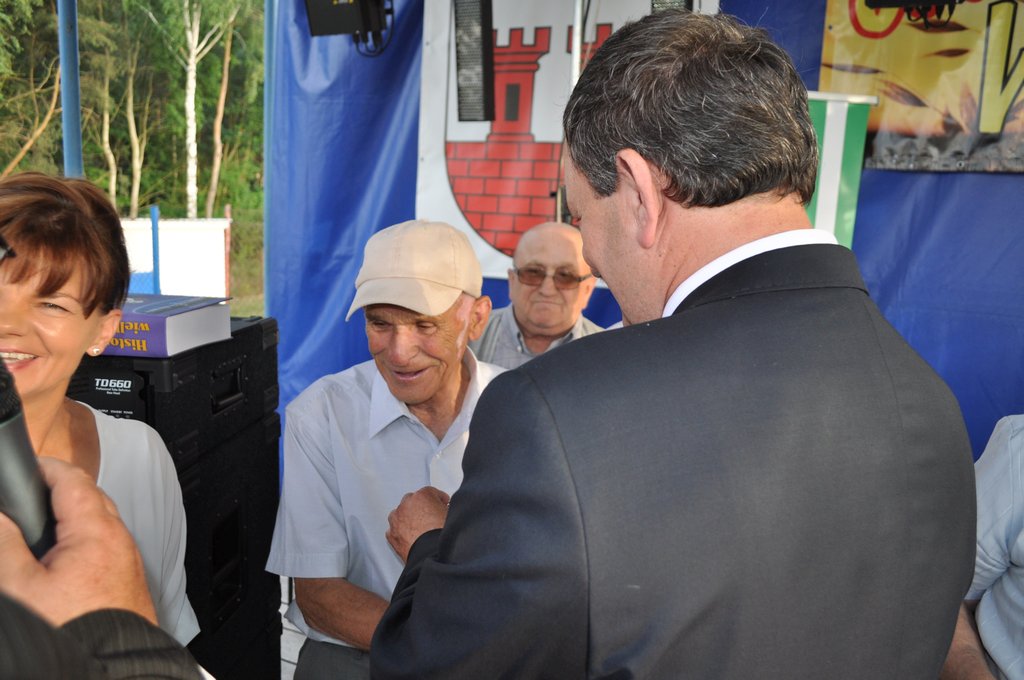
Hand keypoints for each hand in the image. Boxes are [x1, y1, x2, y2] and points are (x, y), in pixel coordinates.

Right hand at [0, 457, 156, 626]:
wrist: (108, 672)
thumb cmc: (72, 634)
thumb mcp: (21, 588)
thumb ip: (5, 544)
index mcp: (97, 532)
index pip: (73, 479)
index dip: (46, 466)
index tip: (26, 465)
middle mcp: (121, 543)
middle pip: (90, 498)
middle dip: (58, 490)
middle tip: (28, 492)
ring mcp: (128, 564)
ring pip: (99, 525)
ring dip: (71, 518)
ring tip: (38, 526)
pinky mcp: (127, 585)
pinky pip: (104, 550)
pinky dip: (82, 543)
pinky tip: (59, 562)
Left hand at [386, 486, 449, 561]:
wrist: (432, 555)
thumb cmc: (442, 536)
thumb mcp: (451, 515)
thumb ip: (445, 508)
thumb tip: (445, 510)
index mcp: (422, 496)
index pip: (431, 492)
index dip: (439, 499)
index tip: (442, 503)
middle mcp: (406, 504)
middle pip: (413, 501)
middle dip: (421, 507)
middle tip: (431, 516)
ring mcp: (396, 519)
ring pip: (401, 514)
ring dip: (408, 518)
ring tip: (419, 528)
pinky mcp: (391, 535)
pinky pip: (395, 529)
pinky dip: (401, 532)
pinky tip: (410, 538)